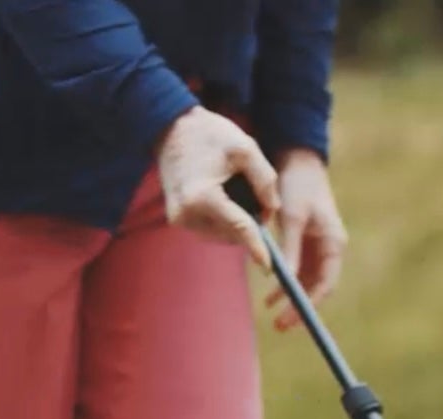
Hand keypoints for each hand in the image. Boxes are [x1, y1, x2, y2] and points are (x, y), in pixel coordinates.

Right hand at [156, 107, 279, 266]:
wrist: (170, 127)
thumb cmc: (208, 134)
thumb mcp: (245, 149)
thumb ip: (265, 180)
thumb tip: (272, 211)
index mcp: (202, 196)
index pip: (238, 228)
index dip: (256, 247)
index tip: (269, 266)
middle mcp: (186, 213)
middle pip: (231, 234)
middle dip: (250, 226)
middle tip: (258, 202)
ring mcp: (179, 219)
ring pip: (221, 234)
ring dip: (236, 225)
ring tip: (238, 195)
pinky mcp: (177, 219)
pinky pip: (209, 229)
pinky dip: (223, 221)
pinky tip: (226, 202)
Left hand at [268, 149, 347, 325]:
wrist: (296, 158)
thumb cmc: (298, 185)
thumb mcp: (292, 218)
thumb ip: (289, 251)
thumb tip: (285, 282)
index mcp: (333, 244)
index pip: (325, 285)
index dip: (309, 305)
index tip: (292, 318)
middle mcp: (329, 249)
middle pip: (317, 288)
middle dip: (299, 307)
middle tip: (280, 326)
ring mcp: (318, 247)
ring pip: (306, 282)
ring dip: (290, 297)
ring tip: (270, 311)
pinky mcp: (305, 242)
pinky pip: (298, 270)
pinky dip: (285, 281)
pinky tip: (270, 292)